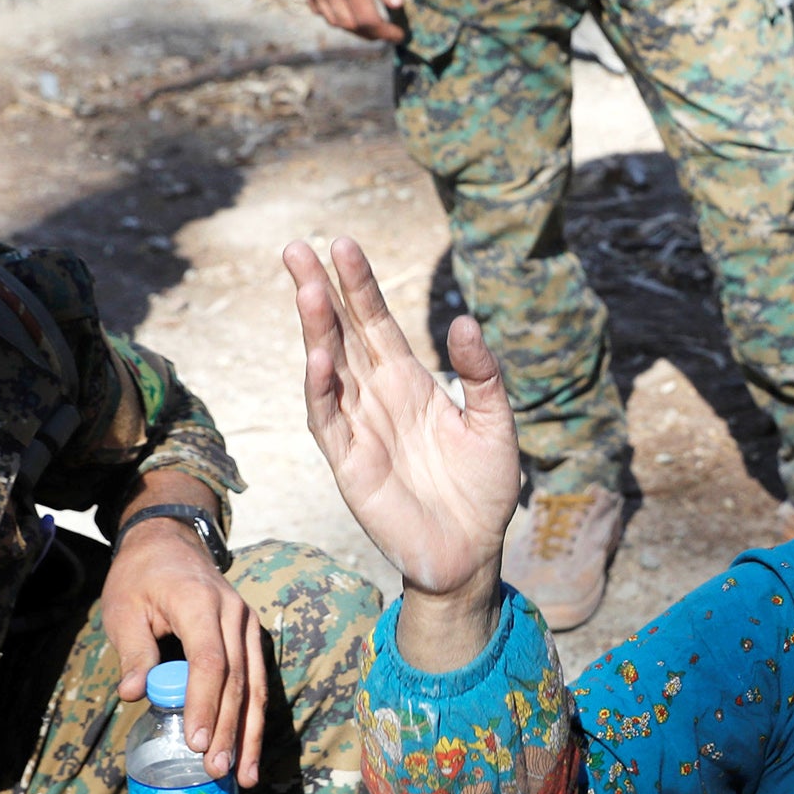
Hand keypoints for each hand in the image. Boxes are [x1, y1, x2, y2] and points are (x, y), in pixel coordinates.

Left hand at [102, 511, 267, 784]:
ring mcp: (248, 625)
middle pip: (239, 679)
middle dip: (230, 729)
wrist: (169, 543)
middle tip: (219, 770)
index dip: (205, 704)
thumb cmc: (139, 578)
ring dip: (250, 732)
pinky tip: (248, 749)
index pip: (210, 661)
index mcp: (200, 603)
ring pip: (256, 684)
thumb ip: (133, 650)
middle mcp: (234, 614)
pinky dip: (253, 717)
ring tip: (246, 775)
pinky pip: (258, 680)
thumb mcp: (124, 608)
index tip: (198, 742)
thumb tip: (135, 694)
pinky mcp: (250, 636)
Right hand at [286, 238, 517, 661]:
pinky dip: (321, 388)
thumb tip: (463, 321)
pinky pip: (329, 420)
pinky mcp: (351, 465)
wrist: (473, 551)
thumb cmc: (484, 489)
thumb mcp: (496, 423)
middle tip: (297, 246)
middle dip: (320, 292)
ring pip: (328, 369)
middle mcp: (376, 399)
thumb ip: (481, 374)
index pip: (375, 323)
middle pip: (341, 335)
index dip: (360, 285)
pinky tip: (318, 356)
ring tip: (309, 288)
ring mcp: (359, 429)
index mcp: (409, 383)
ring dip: (316, 330)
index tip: (343, 242)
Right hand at [293, 0, 404, 42]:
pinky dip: (334, 15)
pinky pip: (318, 9)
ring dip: (353, 27)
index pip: (367, 18)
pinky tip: (347, 10)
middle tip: (386, 32)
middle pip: (350, 25)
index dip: (384, 32)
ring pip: (333, 20)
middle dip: (371, 34)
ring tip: (370, 24)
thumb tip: (395, 5)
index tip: (399, 35)